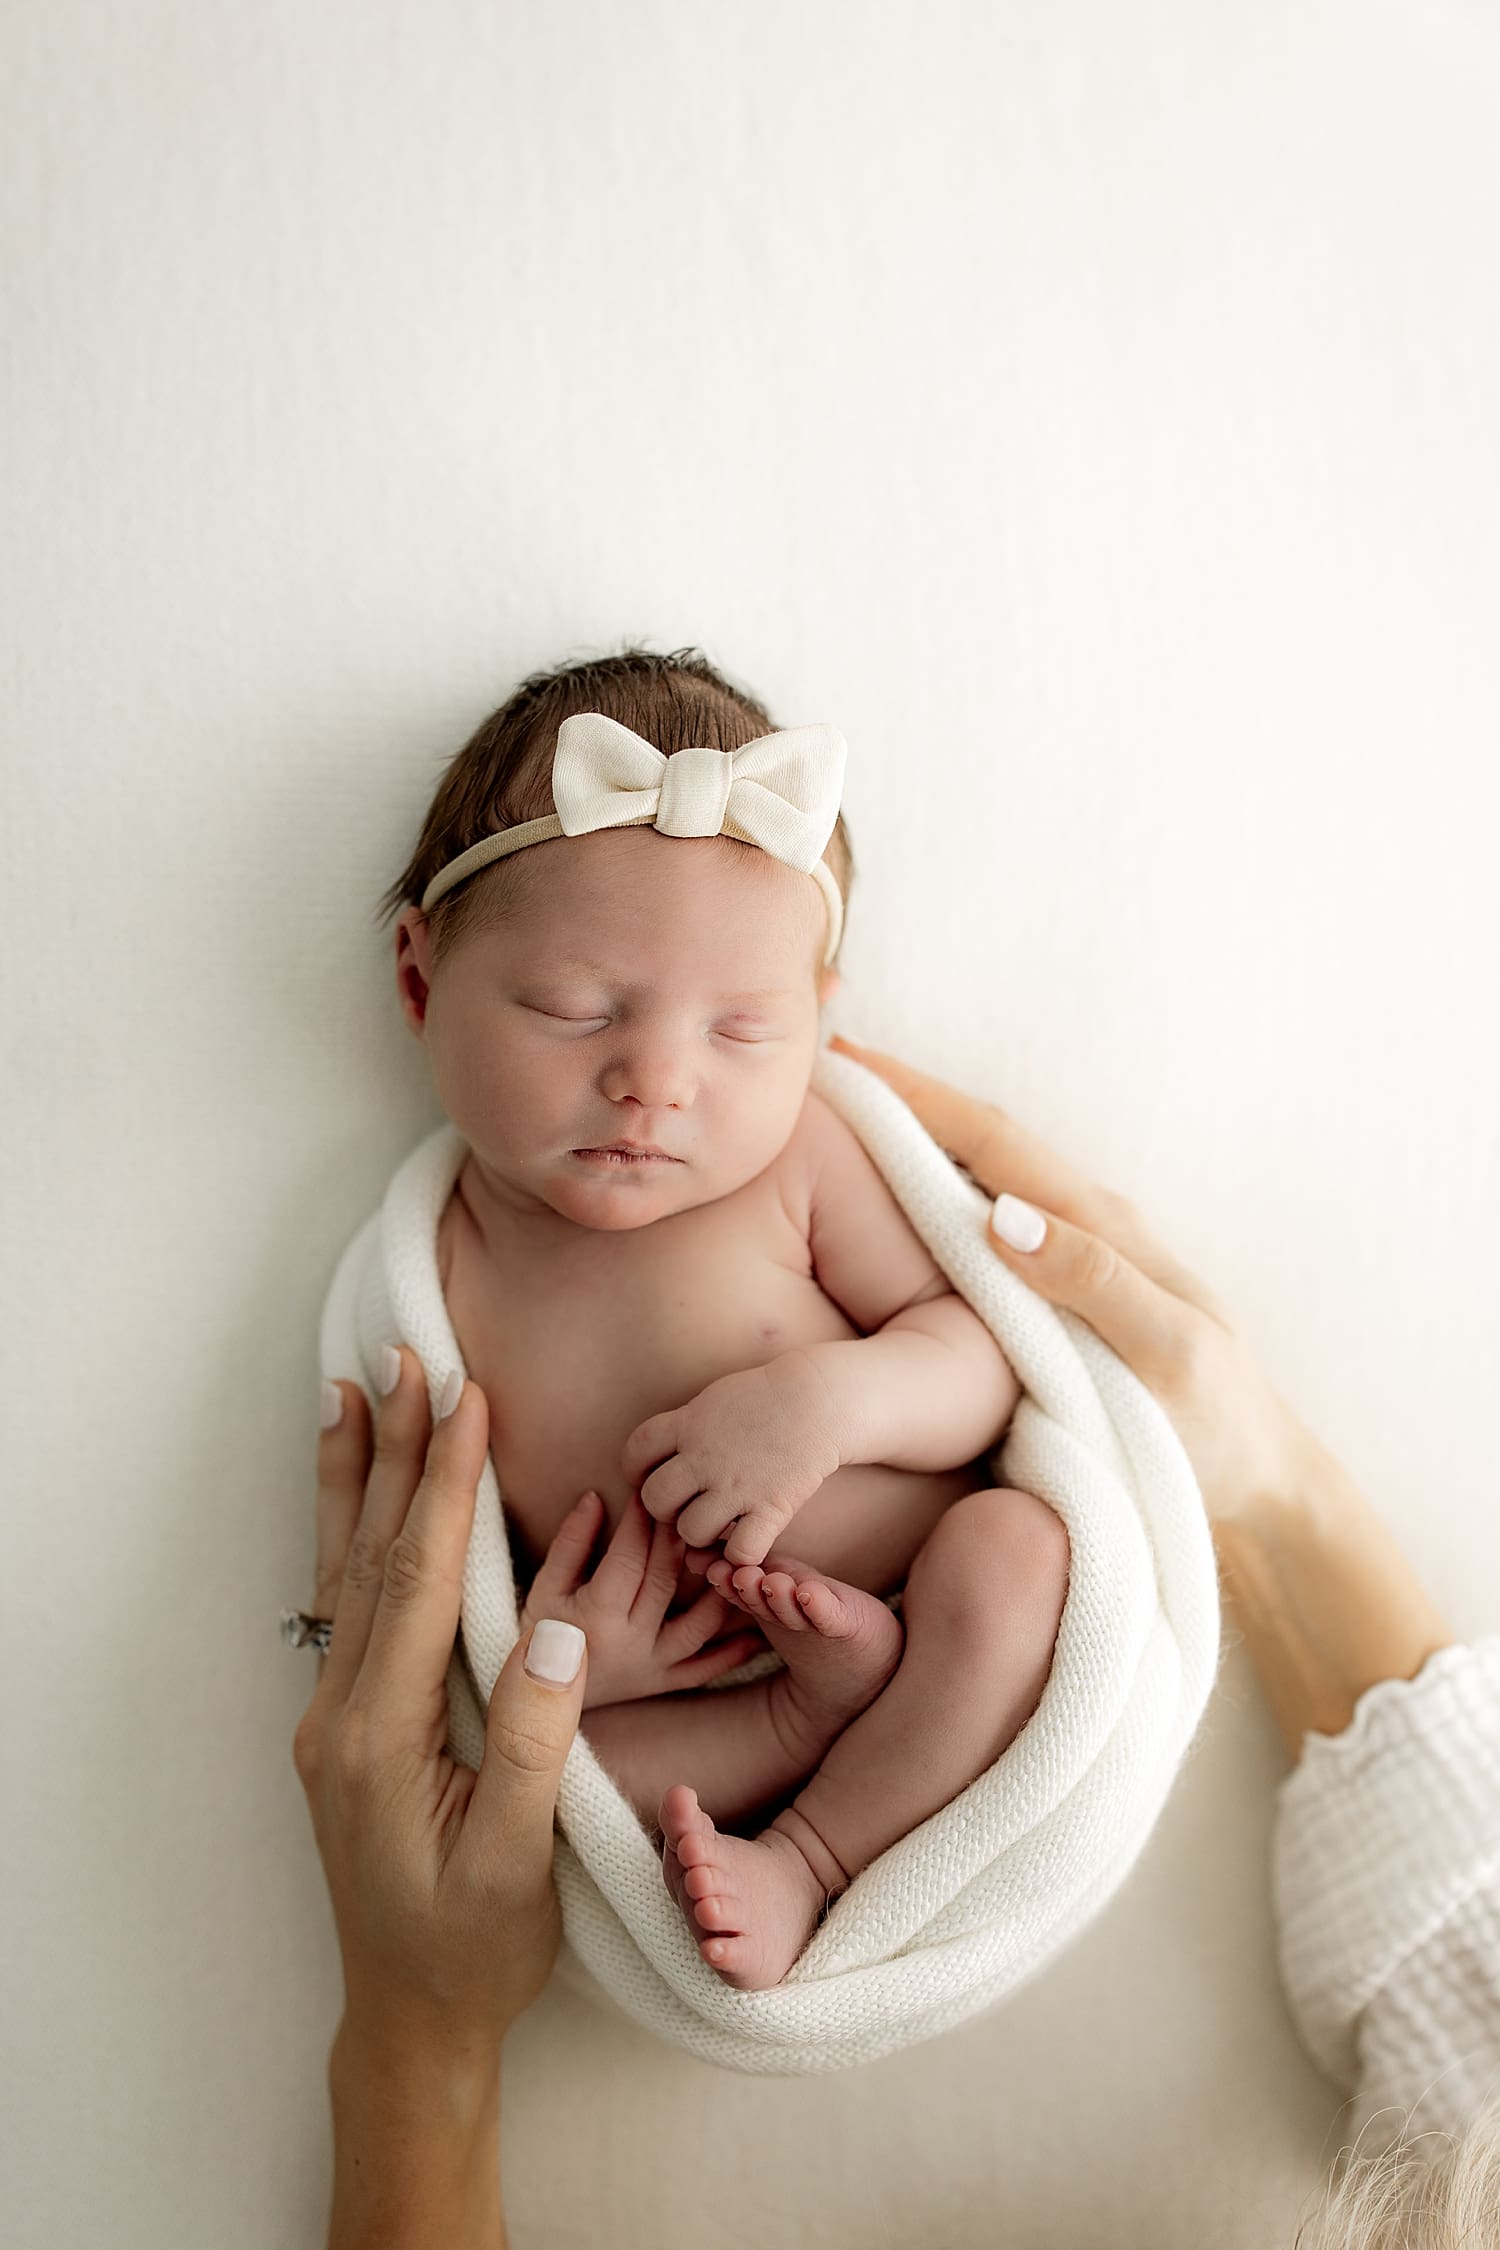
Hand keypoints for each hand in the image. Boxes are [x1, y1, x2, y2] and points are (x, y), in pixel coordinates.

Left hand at [295, 1349, 586, 2057]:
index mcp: (382, 1737)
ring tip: (351, 1396)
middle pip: (369, 1556)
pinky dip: (348, 1534)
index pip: (419, 1582)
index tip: (466, 1401)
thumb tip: (553, 1625)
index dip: (444, 1486)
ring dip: (354, 1478)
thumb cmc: (474, 1950)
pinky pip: (345, 1605)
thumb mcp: (515, 1862)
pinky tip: (354, 1501)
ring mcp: (335, 1718)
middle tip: (402, 1358)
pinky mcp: (348, 1725)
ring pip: (345, 1572)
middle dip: (391, 1452)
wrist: (410, 2019)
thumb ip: (532, 1744)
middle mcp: (342, 1715)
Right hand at [519, 1488, 769, 1706]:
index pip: (627, 1559)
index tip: (649, 1490)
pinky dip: (735, 1650)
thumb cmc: (540, 1631)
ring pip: (699, 1625)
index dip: (640, 1521)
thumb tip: (595, 1496)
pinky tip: (757, 1624)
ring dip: (720, 1587)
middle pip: (666, 1581)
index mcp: (596, 1618)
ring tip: (734, 1551)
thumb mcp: (545, 1587)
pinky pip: (707, 1668)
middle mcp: (630, 1644)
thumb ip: (570, 1543)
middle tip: (696, 1502)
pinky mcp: (665, 1682)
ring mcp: (652, 1666)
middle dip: (680, 1538)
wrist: (538, 1696)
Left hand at [621, 1352, 843, 1566]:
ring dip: (700, 1534)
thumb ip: (685, 1426)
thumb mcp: (715, 1399)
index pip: (635, 1452)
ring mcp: (737, 1484)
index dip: (636, 1470)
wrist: (822, 1399)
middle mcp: (705, 1456)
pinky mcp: (771, 1507)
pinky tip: (749, 1538)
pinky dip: (741, 1554)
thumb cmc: (767, 1397)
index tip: (651, 1475)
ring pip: (690, 1532)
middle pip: (655, 1499)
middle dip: (664, 1509)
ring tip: (717, 1522)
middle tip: (685, 1505)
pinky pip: (741, 1551)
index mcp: (689, 1424)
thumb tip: (658, 1451)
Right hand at [829, 1034, 1314, 1524]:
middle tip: (812, 1080)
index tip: (842, 1060)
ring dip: (904, 1153)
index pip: (992, 1140)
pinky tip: (880, 1222)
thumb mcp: (1170, 1356)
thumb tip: (1003, 1217)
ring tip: (827, 1132)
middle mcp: (1078, 1228)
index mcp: (1100, 1226)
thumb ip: (1096, 1285)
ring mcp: (1065, 1264)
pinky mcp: (1053, 1304)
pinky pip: (972, 1241)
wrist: (1259, 1488)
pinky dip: (921, 1211)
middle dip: (895, 1106)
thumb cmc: (1217, 1431)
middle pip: (973, 1147)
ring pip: (970, 1189)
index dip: (914, 1097)